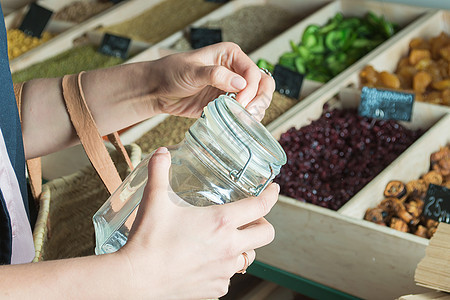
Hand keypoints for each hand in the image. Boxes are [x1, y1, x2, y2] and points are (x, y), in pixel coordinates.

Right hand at [118, 147, 278, 298]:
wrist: (137, 280)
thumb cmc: (148, 239)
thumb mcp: (154, 199)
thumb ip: (159, 171)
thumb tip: (162, 152)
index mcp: (220, 222)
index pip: (260, 206)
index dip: (271, 195)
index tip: (274, 189)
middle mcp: (229, 248)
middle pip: (266, 234)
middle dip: (263, 223)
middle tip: (250, 217)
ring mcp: (225, 271)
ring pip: (249, 256)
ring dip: (244, 245)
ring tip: (227, 239)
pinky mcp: (216, 288)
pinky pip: (230, 275)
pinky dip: (225, 266)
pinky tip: (208, 260)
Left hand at [150, 42, 274, 120]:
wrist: (158, 89)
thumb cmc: (171, 72)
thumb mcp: (192, 71)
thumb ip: (216, 75)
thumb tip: (241, 84)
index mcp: (231, 56)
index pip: (254, 73)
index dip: (251, 89)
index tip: (239, 102)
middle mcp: (236, 71)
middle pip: (263, 85)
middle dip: (260, 100)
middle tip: (249, 113)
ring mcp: (233, 89)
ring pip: (258, 100)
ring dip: (256, 111)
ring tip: (244, 119)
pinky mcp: (227, 104)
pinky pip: (244, 112)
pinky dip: (246, 119)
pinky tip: (239, 123)